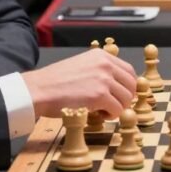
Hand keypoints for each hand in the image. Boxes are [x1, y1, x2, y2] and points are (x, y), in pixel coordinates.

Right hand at [22, 48, 136, 118]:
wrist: (38, 89)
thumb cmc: (55, 82)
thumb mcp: (81, 65)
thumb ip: (99, 71)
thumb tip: (116, 86)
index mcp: (102, 56)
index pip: (129, 71)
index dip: (128, 86)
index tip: (122, 95)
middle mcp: (105, 64)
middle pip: (131, 85)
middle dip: (125, 98)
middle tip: (114, 106)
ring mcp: (103, 79)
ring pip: (126, 99)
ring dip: (118, 108)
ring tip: (104, 111)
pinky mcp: (99, 95)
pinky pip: (117, 109)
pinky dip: (111, 115)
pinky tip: (100, 115)